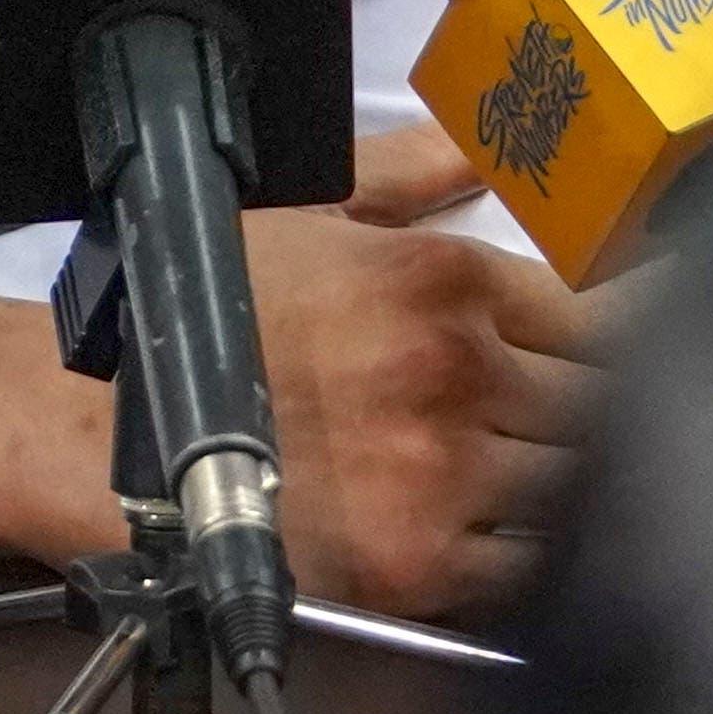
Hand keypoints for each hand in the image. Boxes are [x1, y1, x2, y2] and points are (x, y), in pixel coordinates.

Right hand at [248, 122, 595, 618]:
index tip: (574, 348)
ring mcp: (444, 471)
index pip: (588, 314)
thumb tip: (475, 148)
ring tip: (488, 462)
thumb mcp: (311, 209)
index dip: (588, 335)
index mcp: (438, 277)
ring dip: (547, 476)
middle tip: (524, 407)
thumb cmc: (207, 311)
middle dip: (569, 404)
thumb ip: (412, 173)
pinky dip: (513, 548)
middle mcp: (454, 370)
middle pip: (590, 401)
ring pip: (569, 484)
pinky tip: (467, 518)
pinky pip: (523, 565)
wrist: (121, 424)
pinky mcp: (422, 561)